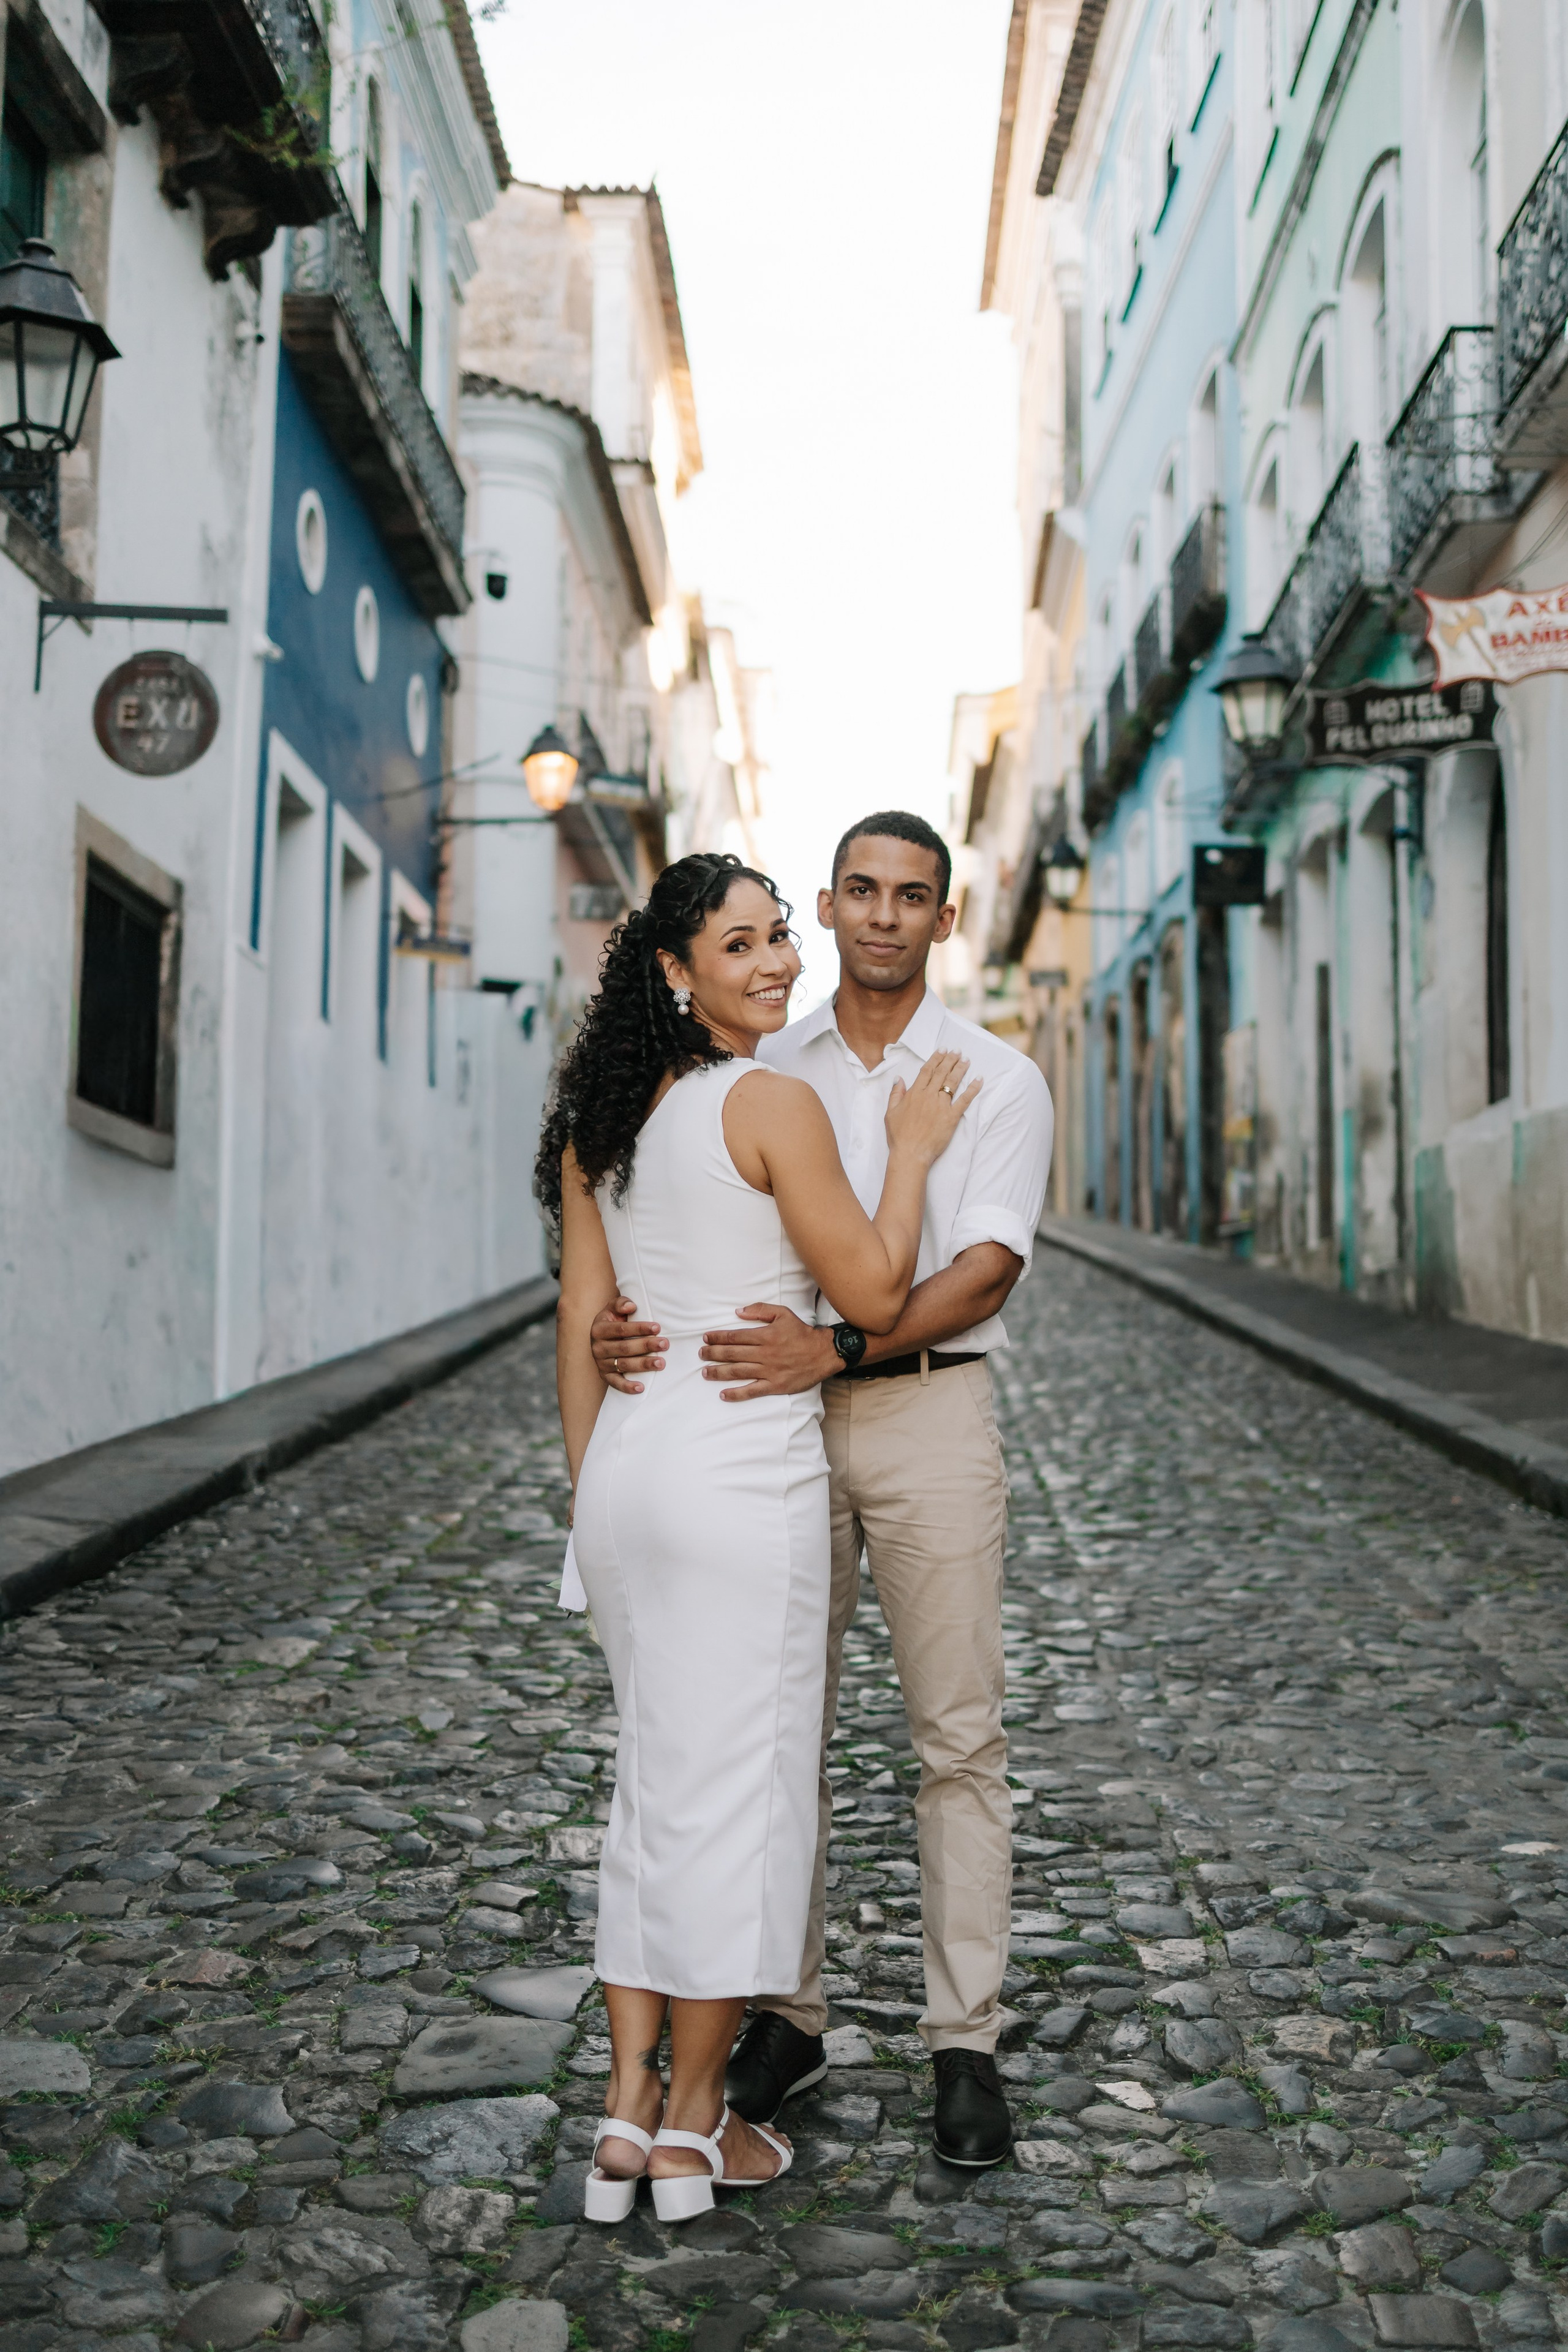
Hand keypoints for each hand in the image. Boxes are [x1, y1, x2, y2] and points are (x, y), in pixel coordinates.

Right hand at [589, 1296, 665, 1393]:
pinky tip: (641, 1387)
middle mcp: (598, 1347)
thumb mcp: (612, 1308)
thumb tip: (631, 1306)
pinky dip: (627, 1387)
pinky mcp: (605, 1375)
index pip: (621, 1329)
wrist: (601, 1336)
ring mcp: (601, 1363)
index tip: (657, 1327)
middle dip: (646, 1345)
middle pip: (624, 1348)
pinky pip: (615, 1383)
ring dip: (643, 1365)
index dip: (639, 1328)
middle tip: (665, 1344)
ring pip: (623, 1365)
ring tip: (661, 1363)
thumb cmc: (613, 1319)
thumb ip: (620, 1303)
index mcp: (599, 1329)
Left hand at [700, 1304, 840, 1400]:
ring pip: (738, 1372)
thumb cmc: (802, 1333)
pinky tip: (723, 1394)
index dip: (718, 1337)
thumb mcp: (783, 1313)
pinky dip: (736, 1394)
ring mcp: (769, 1371)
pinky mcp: (775, 1386)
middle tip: (701, 1354)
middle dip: (713, 1354)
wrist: (824, 1353)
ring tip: (705, 1372)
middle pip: (732, 1354)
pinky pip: (752, 1390)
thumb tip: (738, 1311)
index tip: (706, 1338)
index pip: (735, 1336)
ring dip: (719, 1372)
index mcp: (765, 1335)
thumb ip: (760, 1310)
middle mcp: (764, 1354)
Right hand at [884, 1048, 981, 1164]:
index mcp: (914, 1093)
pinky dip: (973, 1089)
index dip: (935, 1059)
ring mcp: (941, 1105)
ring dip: (960, 1069)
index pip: (927, 1070)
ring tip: (966, 1060)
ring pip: (953, 1082)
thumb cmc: (899, 1136)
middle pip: (941, 1073)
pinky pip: (965, 1100)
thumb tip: (899, 1079)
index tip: (942, 1050)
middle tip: (957, 1051)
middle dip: (950, 1060)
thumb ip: (896, 1094)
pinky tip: (979, 1080)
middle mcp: (929, 1096)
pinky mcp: (952, 1117)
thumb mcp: (890, 1113)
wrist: (911, 1153)